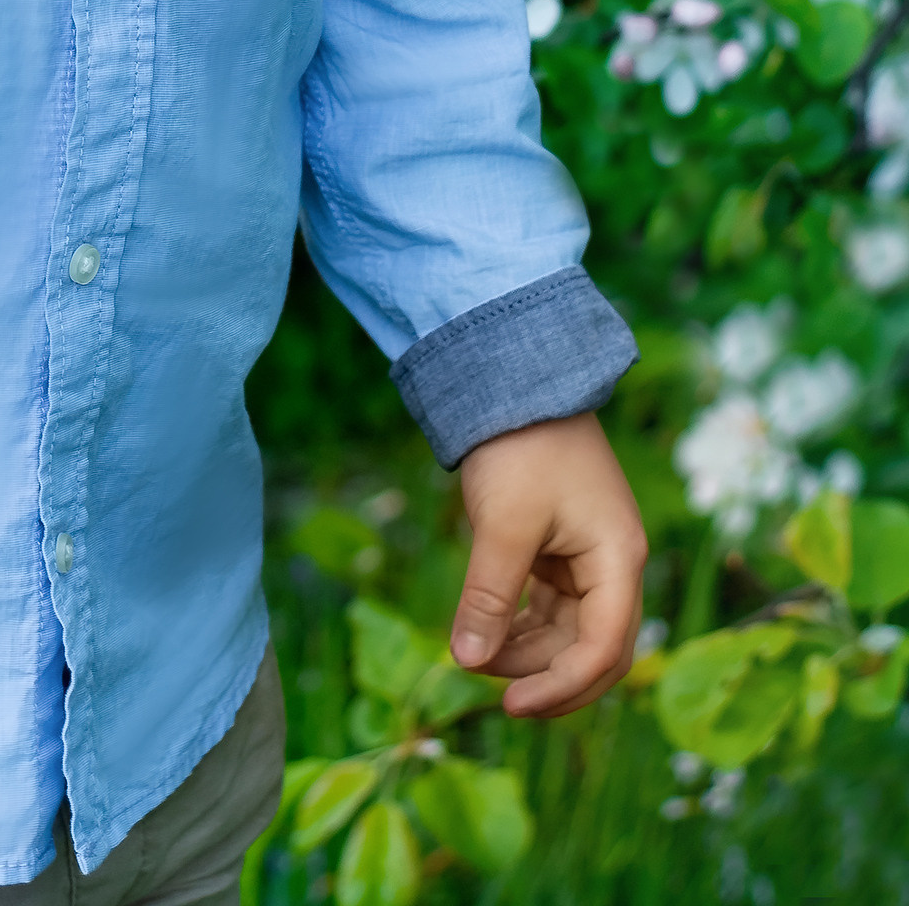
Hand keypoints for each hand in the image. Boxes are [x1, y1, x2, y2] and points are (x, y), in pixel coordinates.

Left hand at [450, 412, 647, 718]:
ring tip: (477, 656)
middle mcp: (614, 564)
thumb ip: (490, 597)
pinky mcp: (563, 548)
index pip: (604, 648)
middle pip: (596, 650)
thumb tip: (466, 662)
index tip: (511, 705)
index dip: (561, 687)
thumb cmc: (519, 447)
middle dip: (550, 679)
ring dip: (530, 652)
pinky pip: (552, 607)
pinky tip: (487, 635)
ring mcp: (589, 557)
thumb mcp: (503, 526)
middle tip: (501, 700)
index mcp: (618, 560)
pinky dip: (523, 626)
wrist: (514, 380)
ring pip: (570, 632)